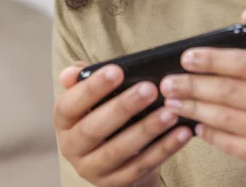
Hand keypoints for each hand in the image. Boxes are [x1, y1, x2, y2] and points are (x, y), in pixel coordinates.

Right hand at [55, 62, 191, 186]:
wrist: (115, 155)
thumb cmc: (104, 113)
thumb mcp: (92, 96)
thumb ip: (85, 79)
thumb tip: (72, 71)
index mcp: (64, 121)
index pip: (70, 103)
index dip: (92, 88)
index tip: (117, 70)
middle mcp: (73, 147)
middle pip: (94, 129)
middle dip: (123, 107)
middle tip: (150, 88)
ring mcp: (93, 169)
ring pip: (119, 151)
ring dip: (147, 130)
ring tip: (170, 112)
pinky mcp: (116, 183)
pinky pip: (141, 166)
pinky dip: (164, 149)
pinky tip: (181, 133)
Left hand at [160, 8, 245, 183]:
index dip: (214, 59)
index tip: (186, 57)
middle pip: (231, 91)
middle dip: (194, 86)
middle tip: (167, 82)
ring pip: (226, 117)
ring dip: (193, 108)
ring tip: (172, 101)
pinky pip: (229, 143)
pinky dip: (208, 132)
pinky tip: (194, 123)